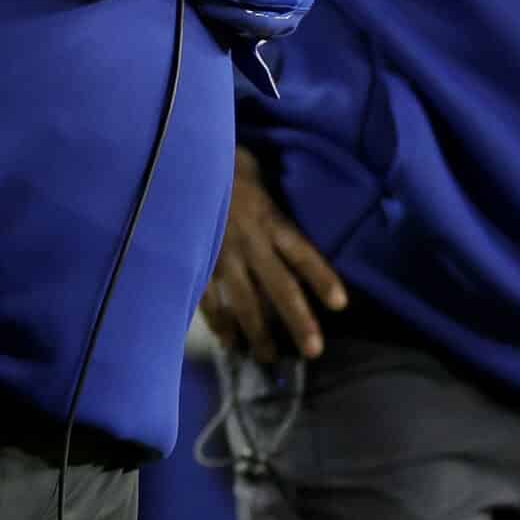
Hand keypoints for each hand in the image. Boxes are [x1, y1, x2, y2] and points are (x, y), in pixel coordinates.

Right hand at [204, 148, 346, 359]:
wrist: (179, 163)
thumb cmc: (222, 162)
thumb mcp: (254, 170)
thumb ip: (266, 193)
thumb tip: (276, 205)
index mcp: (270, 219)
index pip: (303, 254)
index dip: (322, 278)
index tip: (341, 305)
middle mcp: (251, 243)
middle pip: (281, 288)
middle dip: (298, 321)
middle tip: (314, 351)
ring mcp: (222, 257)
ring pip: (245, 302)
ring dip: (258, 333)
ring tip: (268, 358)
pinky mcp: (195, 263)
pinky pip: (209, 300)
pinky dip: (219, 323)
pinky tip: (228, 341)